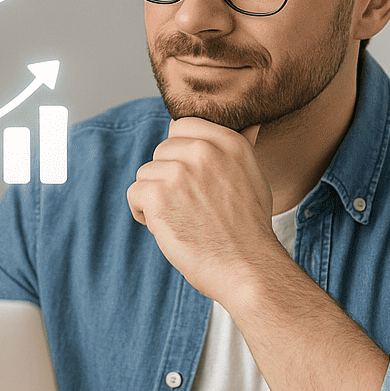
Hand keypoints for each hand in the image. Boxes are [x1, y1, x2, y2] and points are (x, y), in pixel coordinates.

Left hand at [125, 118, 287, 303]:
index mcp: (227, 142)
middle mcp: (203, 151)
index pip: (182, 127)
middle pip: (161, 151)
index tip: (191, 179)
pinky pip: (135, 193)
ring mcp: (180, 172)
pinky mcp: (159, 195)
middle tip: (188, 206)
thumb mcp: (254, 177)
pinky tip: (165, 227)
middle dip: (167, 178)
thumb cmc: (250, 228)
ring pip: (146, 173)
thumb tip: (250, 124)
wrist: (247, 267)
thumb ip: (242, 148)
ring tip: (180, 219)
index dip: (179, 154)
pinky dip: (143, 213)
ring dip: (155, 197)